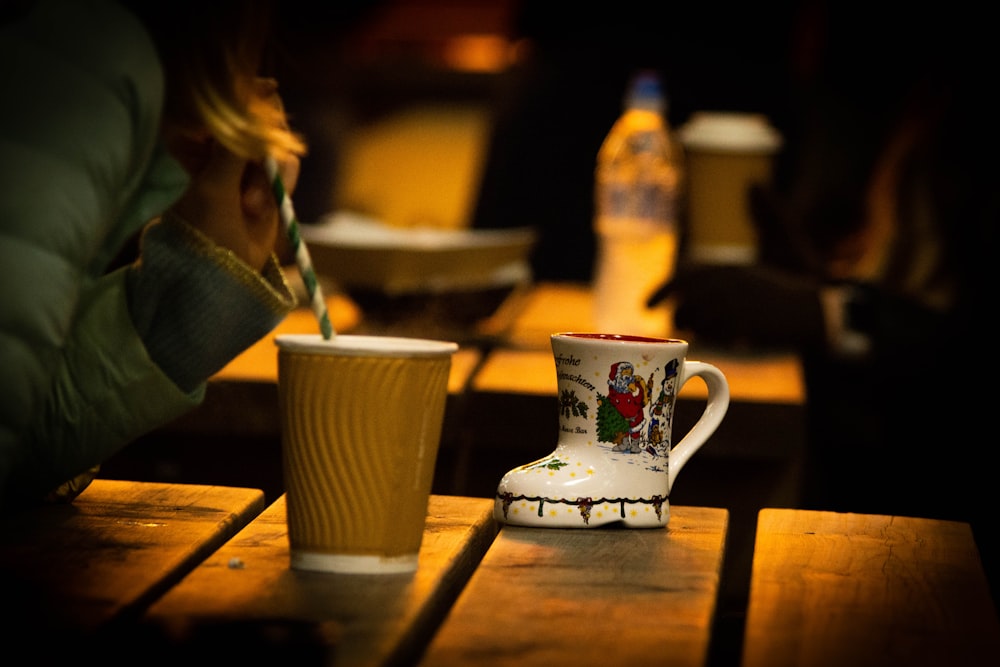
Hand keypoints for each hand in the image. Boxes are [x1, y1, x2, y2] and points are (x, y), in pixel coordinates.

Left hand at [165, 78, 300, 270]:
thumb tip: (250, 110)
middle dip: (263, 148)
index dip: (252, 97)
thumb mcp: (216, 185)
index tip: (269, 89)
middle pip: (262, 125)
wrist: (218, 274)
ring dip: (270, 175)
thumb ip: (235, 146)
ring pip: (278, 149)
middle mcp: (227, 153)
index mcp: (202, 144)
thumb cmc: (205, 230)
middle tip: (257, 172)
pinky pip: (286, 171)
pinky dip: (281, 185)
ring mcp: (249, 171)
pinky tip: (263, 209)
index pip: (232, 109)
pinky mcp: (269, 188)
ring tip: (253, 207)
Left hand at [649, 263, 825, 348]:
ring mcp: (734, 305)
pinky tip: (725, 336)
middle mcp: (725, 284)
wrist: (809, 308)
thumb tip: (687, 281)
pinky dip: (714, 339)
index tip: (645, 306)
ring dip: (695, 330)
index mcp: (724, 268)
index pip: (681, 279)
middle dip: (677, 317)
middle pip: (684, 305)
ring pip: (696, 323)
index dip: (660, 293)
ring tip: (705, 329)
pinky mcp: (743, 325)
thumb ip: (716, 276)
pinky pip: (714, 337)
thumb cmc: (776, 292)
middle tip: (679, 324)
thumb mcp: (745, 272)